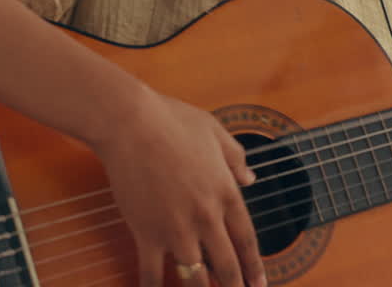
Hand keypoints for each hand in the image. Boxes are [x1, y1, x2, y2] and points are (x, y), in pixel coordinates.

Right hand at [91, 90, 267, 286]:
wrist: (131, 123)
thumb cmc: (172, 120)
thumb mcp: (215, 131)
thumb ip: (235, 157)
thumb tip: (250, 177)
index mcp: (226, 192)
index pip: (247, 240)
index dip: (255, 266)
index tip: (260, 283)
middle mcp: (206, 217)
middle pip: (227, 265)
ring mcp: (176, 228)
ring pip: (195, 276)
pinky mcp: (146, 233)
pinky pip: (152, 272)